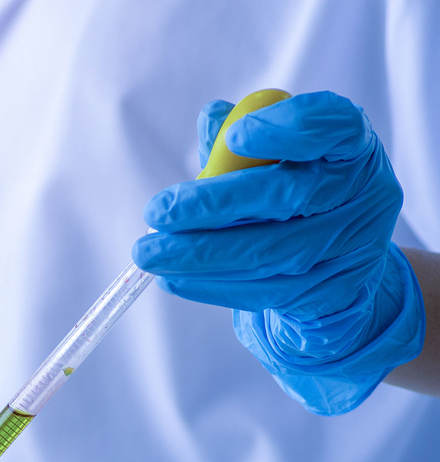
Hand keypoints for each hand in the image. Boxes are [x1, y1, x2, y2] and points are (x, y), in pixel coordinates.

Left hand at [133, 91, 423, 414]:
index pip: (334, 126)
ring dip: (199, 254)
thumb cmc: (296, 191)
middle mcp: (361, 192)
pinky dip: (209, 284)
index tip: (235, 138)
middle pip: (290, 196)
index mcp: (350, 145)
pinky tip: (172, 277)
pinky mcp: (327, 291)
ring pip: (269, 251)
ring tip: (149, 252)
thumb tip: (213, 120)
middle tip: (158, 211)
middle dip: (214, 204)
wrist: (336, 263)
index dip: (286, 130)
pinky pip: (261, 290)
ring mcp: (348, 247)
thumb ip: (242, 139)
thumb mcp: (278, 157)